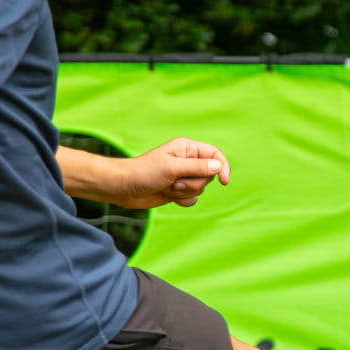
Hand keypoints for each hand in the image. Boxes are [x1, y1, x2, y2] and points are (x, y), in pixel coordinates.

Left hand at [114, 138, 230, 209]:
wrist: (124, 188)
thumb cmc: (144, 172)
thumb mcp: (172, 168)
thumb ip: (196, 167)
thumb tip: (218, 167)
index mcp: (187, 148)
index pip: (214, 154)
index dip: (222, 166)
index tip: (224, 181)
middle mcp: (188, 161)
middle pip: (208, 175)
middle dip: (193, 182)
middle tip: (174, 181)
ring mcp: (183, 176)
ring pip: (200, 188)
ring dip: (184, 192)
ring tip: (167, 187)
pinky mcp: (178, 190)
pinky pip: (193, 199)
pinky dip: (182, 200)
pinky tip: (167, 195)